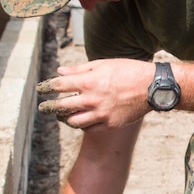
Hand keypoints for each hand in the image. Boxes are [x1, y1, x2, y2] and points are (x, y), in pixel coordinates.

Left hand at [36, 58, 153, 129]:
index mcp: (89, 82)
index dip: (46, 87)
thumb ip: (79, 70)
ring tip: (61, 116)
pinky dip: (82, 125)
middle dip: (49, 107)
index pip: (59, 86)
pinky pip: (89, 128)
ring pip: (73, 122)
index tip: (41, 89)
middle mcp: (92, 99)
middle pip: (61, 106)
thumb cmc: (128, 71)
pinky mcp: (110, 124)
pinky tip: (81, 120)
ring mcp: (101, 114)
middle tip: (44, 107)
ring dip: (64, 118)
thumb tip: (60, 72)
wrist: (152, 87)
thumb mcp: (103, 64)